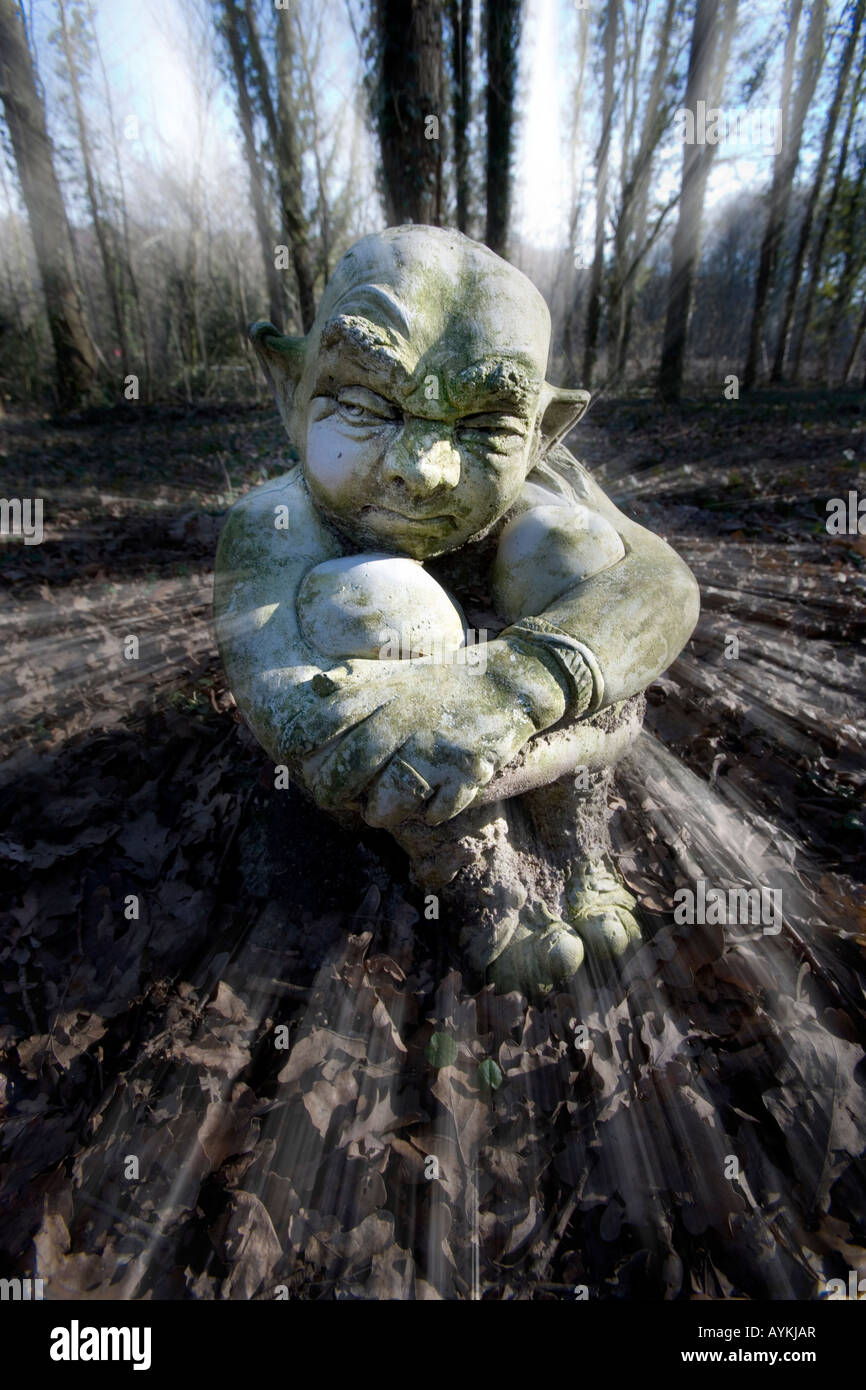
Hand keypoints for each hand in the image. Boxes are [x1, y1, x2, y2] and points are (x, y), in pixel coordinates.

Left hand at [290, 640, 568, 825]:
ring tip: (378, 810)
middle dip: (334, 791)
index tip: (302, 757)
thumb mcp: (393, 673)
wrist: (507, 681)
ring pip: (387, 799)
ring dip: (379, 811)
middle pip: (350, 767)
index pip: (322, 722)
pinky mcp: (467, 770)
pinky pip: (436, 811)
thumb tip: (313, 688)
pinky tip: (431, 802)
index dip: (304, 745)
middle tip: (334, 799)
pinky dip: (431, 813)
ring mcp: (435, 746)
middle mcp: (403, 718)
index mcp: (380, 693)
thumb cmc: (439, 683)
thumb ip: (353, 683)